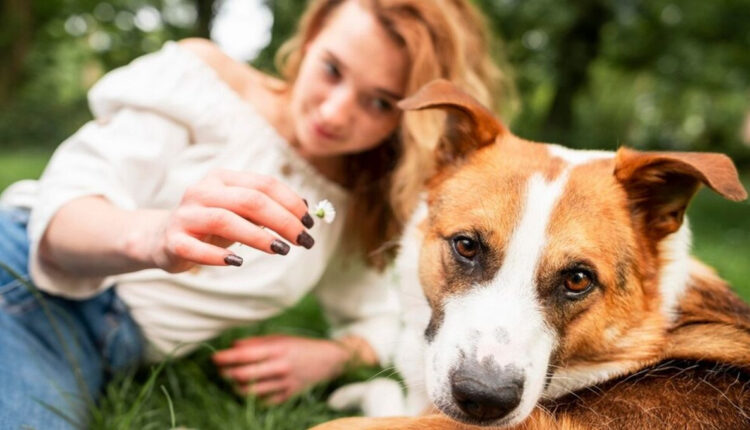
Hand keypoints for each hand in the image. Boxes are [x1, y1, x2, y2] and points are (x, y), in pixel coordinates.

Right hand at [146, 169, 314, 272]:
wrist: (162, 238)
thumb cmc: (211, 225)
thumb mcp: (240, 212)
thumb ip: (268, 208)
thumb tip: (307, 207)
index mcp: (222, 179)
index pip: (263, 184)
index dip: (291, 202)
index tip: (310, 223)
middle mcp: (202, 191)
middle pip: (249, 200)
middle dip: (282, 220)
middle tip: (304, 241)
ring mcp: (185, 215)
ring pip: (225, 220)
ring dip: (258, 236)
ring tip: (281, 250)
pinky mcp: (173, 240)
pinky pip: (196, 248)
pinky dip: (218, 256)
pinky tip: (237, 262)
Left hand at [212, 335, 350, 403]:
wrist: (328, 360)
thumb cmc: (300, 346)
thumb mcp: (280, 338)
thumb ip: (257, 342)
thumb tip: (233, 346)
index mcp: (278, 349)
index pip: (244, 355)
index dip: (226, 357)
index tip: (214, 357)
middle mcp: (280, 367)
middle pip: (244, 375)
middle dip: (226, 374)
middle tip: (219, 370)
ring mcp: (284, 384)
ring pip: (251, 392)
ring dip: (235, 387)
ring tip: (230, 381)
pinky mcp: (287, 396)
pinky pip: (263, 402)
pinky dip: (251, 397)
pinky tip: (247, 391)